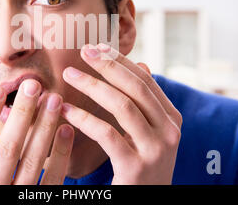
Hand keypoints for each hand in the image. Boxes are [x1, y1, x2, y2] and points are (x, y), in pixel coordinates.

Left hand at [61, 43, 181, 184]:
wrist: (148, 203)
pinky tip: (66, 110)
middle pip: (136, 87)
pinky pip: (106, 134)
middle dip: (107, 65)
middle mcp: (169, 131)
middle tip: (82, 51)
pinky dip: (84, 118)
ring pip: (122, 106)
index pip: (145, 80)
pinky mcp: (135, 167)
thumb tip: (142, 63)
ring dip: (92, 86)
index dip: (120, 61)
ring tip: (68, 75)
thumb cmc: (141, 165)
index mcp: (171, 118)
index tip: (96, 47)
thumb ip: (145, 102)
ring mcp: (155, 149)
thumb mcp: (149, 132)